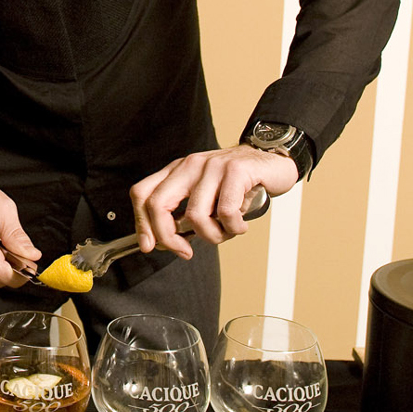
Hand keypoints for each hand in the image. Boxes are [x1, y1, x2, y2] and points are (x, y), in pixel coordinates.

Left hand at [129, 145, 297, 258]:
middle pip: (157, 204)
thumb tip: (166, 242)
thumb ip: (184, 215)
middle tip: (185, 251)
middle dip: (167, 237)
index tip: (150, 246)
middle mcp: (189, 165)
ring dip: (212, 236)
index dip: (141, 223)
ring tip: (226, 232)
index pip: (142, 193)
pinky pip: (226, 212)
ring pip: (195, 215)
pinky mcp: (235, 170)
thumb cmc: (237, 184)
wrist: (271, 160)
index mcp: (177, 171)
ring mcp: (211, 166)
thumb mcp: (205, 196)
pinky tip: (240, 225)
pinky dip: (234, 228)